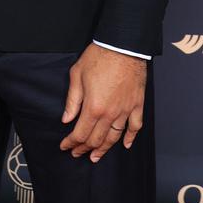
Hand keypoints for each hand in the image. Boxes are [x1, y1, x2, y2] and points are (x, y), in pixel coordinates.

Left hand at [60, 43, 145, 161]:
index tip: (65, 147)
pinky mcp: (137, 105)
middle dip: (84, 148)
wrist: (123, 46)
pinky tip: (125, 145)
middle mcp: (110, 114)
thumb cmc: (98, 57)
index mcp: (93, 107)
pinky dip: (130, 138)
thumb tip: (66, 119)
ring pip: (114, 137)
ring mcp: (125, 111)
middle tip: (77, 153)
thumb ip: (72, 101)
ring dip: (104, 149)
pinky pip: (135, 127)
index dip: (71, 143)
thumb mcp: (77, 75)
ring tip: (95, 156)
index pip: (80, 133)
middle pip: (96, 139)